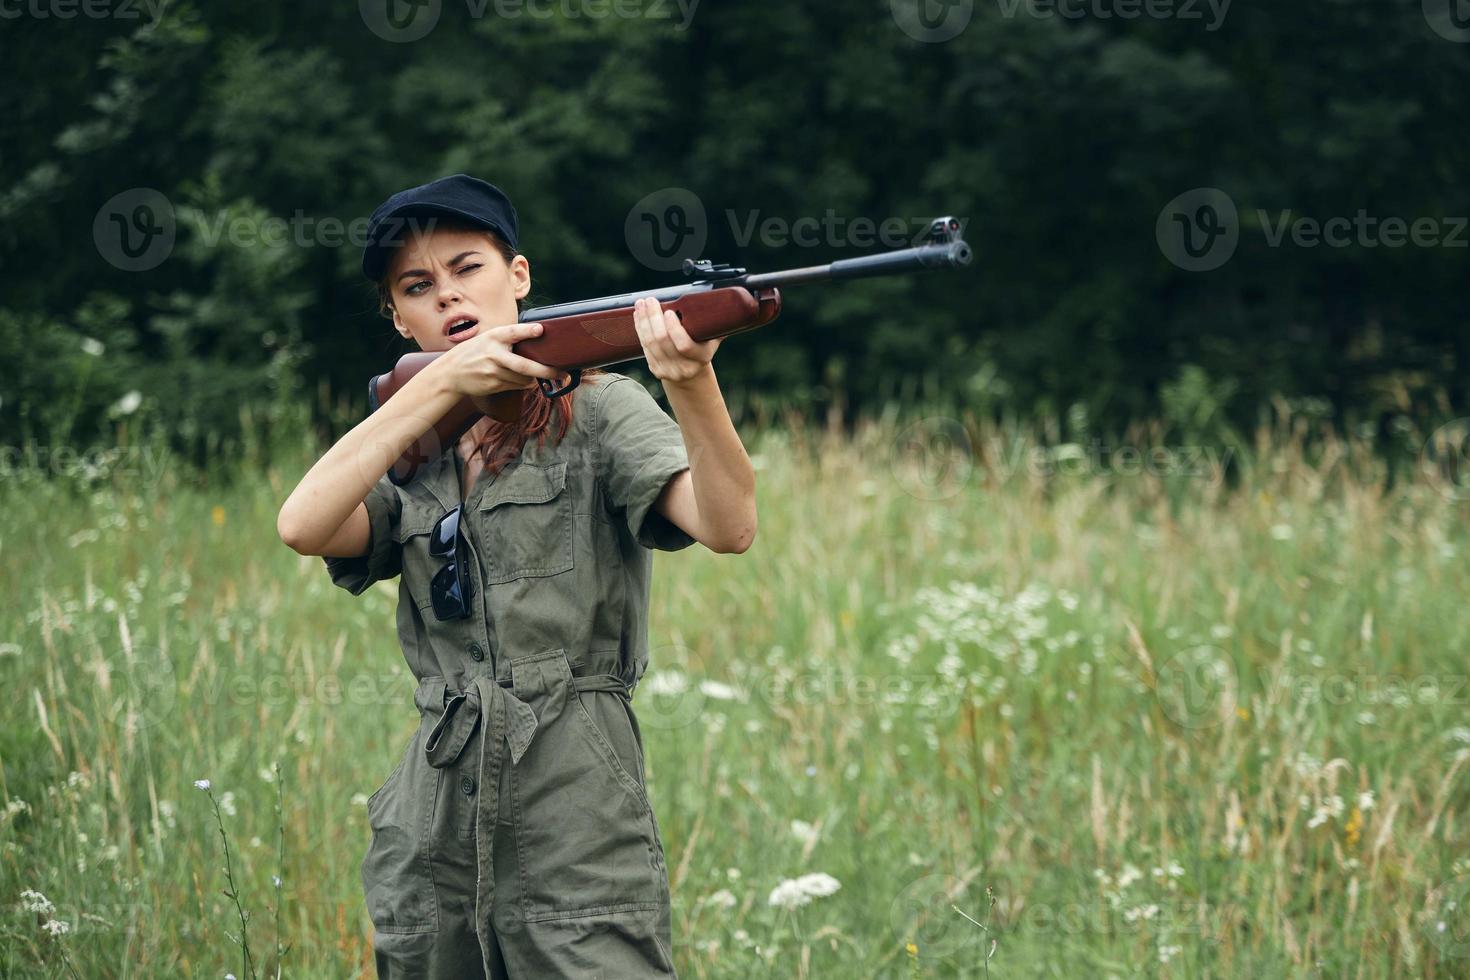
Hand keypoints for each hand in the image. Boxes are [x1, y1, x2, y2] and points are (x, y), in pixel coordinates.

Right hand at [435, 321, 569, 397]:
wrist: (451, 373)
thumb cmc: (473, 352)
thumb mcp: (488, 338)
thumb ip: (509, 337)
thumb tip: (538, 333)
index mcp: (493, 338)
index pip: (512, 332)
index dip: (527, 331)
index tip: (541, 330)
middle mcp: (494, 355)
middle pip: (524, 366)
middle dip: (546, 371)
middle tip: (563, 373)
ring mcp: (494, 373)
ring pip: (524, 379)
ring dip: (536, 378)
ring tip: (546, 374)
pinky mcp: (494, 385)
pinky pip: (517, 386)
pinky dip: (526, 383)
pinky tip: (526, 378)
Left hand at [632, 297, 721, 385]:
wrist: (692, 373)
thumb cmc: (703, 348)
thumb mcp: (711, 338)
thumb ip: (714, 323)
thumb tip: (720, 302)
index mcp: (702, 358)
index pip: (684, 344)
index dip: (674, 328)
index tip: (668, 311)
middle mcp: (685, 368)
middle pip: (662, 341)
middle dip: (653, 317)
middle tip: (650, 301)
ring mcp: (669, 371)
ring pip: (650, 343)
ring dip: (643, 321)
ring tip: (641, 304)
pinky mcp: (656, 370)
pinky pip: (644, 347)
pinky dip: (640, 329)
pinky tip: (639, 317)